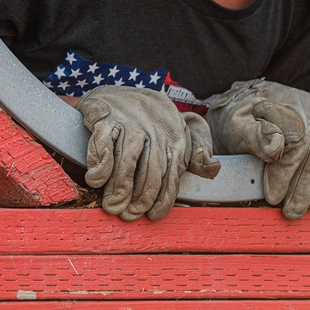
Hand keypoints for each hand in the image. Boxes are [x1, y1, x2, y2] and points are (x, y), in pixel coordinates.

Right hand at [77, 86, 219, 220]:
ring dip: (119, 187)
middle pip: (150, 171)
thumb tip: (213, 170)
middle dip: (139, 198)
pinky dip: (101, 166)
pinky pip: (104, 145)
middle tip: (127, 215)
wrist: (119, 93)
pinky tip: (96, 180)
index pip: (171, 175)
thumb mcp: (177, 133)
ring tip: (112, 205)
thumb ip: (195, 154)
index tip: (152, 216)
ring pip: (127, 161)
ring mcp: (129, 121)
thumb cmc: (150, 120)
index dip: (162, 199)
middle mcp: (154, 129)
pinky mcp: (106, 116)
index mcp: (175, 136)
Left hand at [206, 79, 309, 218]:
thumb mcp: (237, 123)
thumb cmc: (243, 116)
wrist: (254, 96)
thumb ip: (253, 135)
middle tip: (291, 212)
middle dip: (304, 190)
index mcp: (289, 107)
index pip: (295, 148)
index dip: (285, 177)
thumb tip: (275, 147)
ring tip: (306, 206)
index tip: (273, 197)